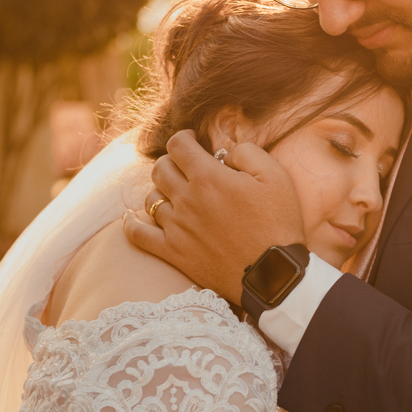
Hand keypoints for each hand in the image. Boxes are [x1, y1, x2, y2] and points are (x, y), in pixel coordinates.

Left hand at [123, 131, 304, 302]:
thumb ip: (246, 152)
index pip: (178, 145)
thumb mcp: (275, 176)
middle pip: (160, 168)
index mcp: (208, 177)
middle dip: (173, 162)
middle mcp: (186, 200)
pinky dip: (132, 224)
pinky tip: (133, 218)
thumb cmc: (278, 224)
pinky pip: (139, 235)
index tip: (193, 141)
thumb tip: (224, 150)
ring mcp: (177, 228)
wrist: (274, 274)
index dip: (184, 137)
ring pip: (150, 198)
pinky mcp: (174, 253)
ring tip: (176, 193)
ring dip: (161, 190)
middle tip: (187, 167)